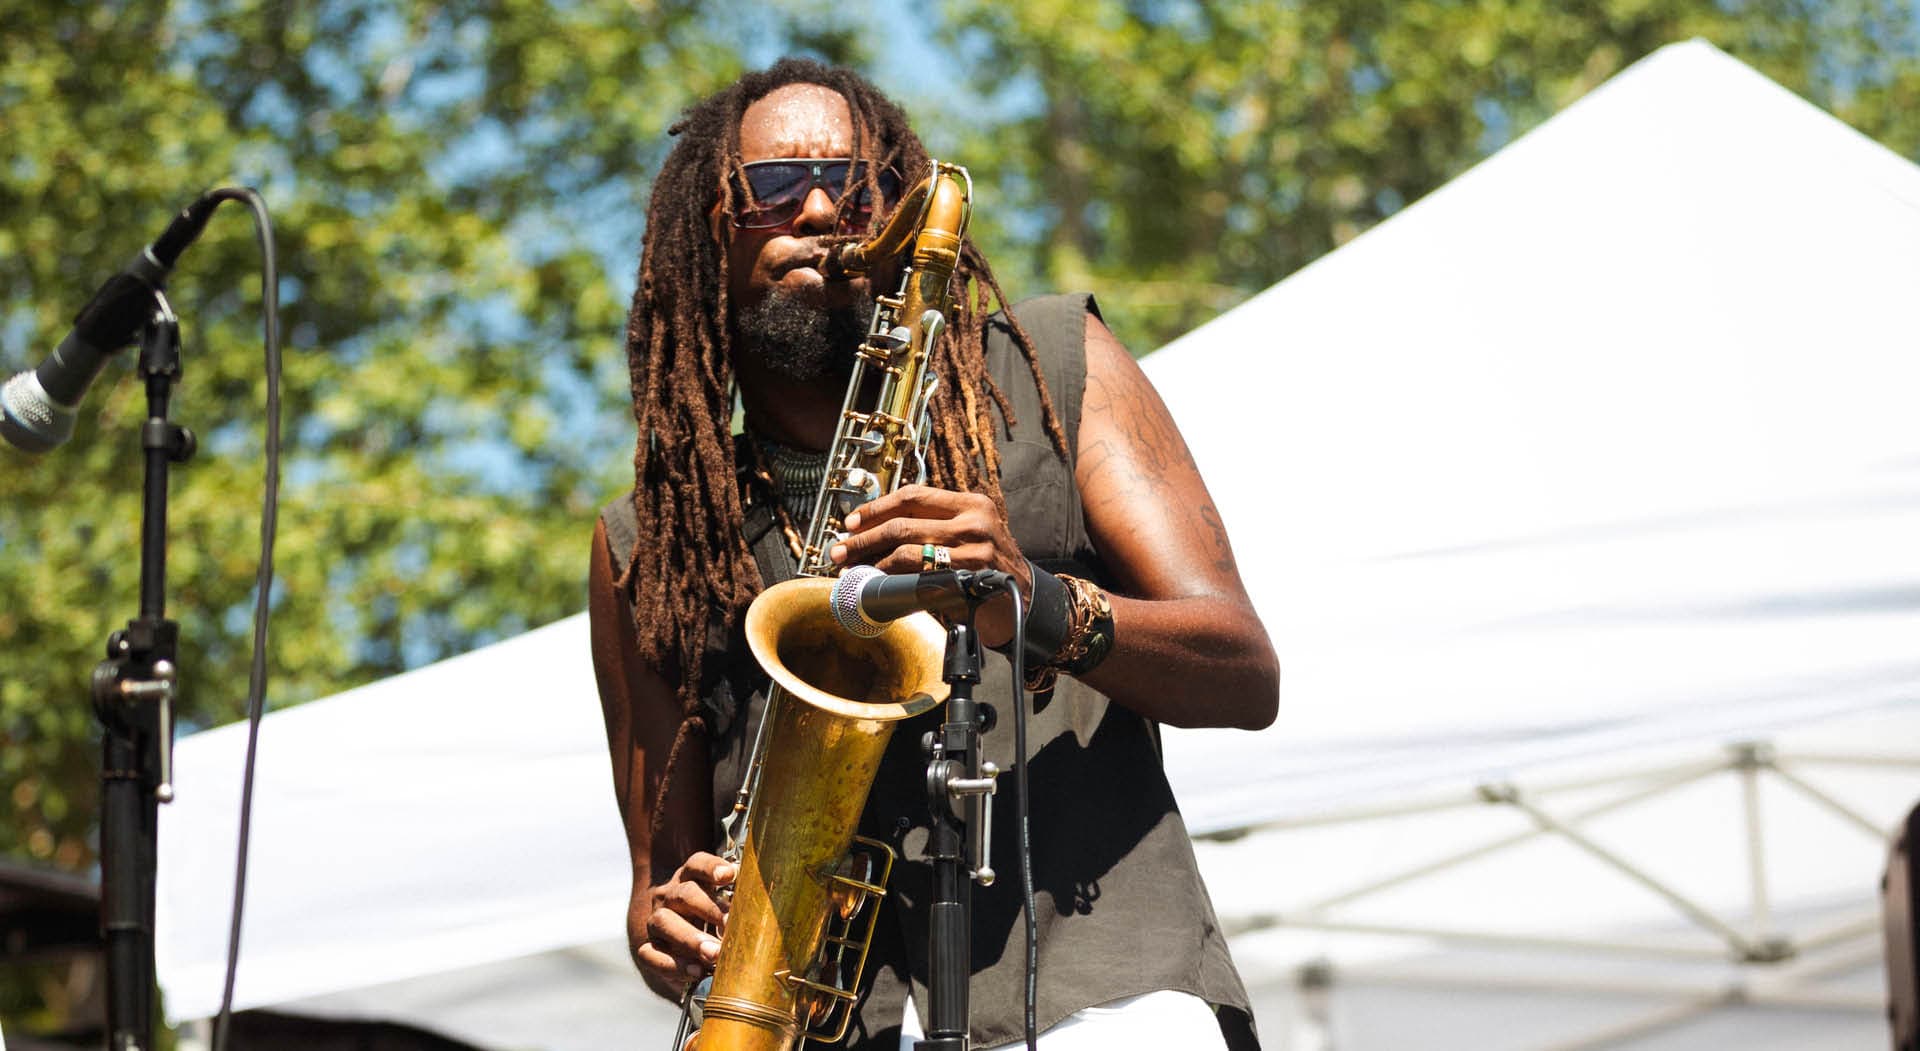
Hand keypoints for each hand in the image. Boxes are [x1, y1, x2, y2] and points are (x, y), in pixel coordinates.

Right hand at [631, 852, 734, 997]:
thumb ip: (741, 901)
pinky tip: (696, 971)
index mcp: (691, 878)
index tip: (730, 874)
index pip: (696, 864)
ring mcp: (656, 922)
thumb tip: (768, 907)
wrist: (682, 946)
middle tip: (729, 925)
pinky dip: (673, 964)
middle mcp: (671, 896)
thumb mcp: (726, 904)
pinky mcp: (649, 947)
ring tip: (713, 953)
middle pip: (683, 894)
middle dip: (707, 909)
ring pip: (663, 922)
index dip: (711, 867)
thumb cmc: (715, 920)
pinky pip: (650, 954)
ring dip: (690, 938)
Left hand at [829, 484, 1031, 647]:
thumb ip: (935, 528)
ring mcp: (974, 548)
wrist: (1028, 603)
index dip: (877, 507)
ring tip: (850, 569)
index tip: (852, 521)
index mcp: (972, 504)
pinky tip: (875, 584)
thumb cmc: (992, 571)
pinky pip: (918, 574)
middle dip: (864, 537)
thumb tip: (879, 534)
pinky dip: (891, 579)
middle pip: (903, 522)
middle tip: (840, 549)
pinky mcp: (969, 576)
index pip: (914, 495)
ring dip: (871, 560)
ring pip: (907, 548)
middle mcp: (975, 521)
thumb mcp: (971, 537)